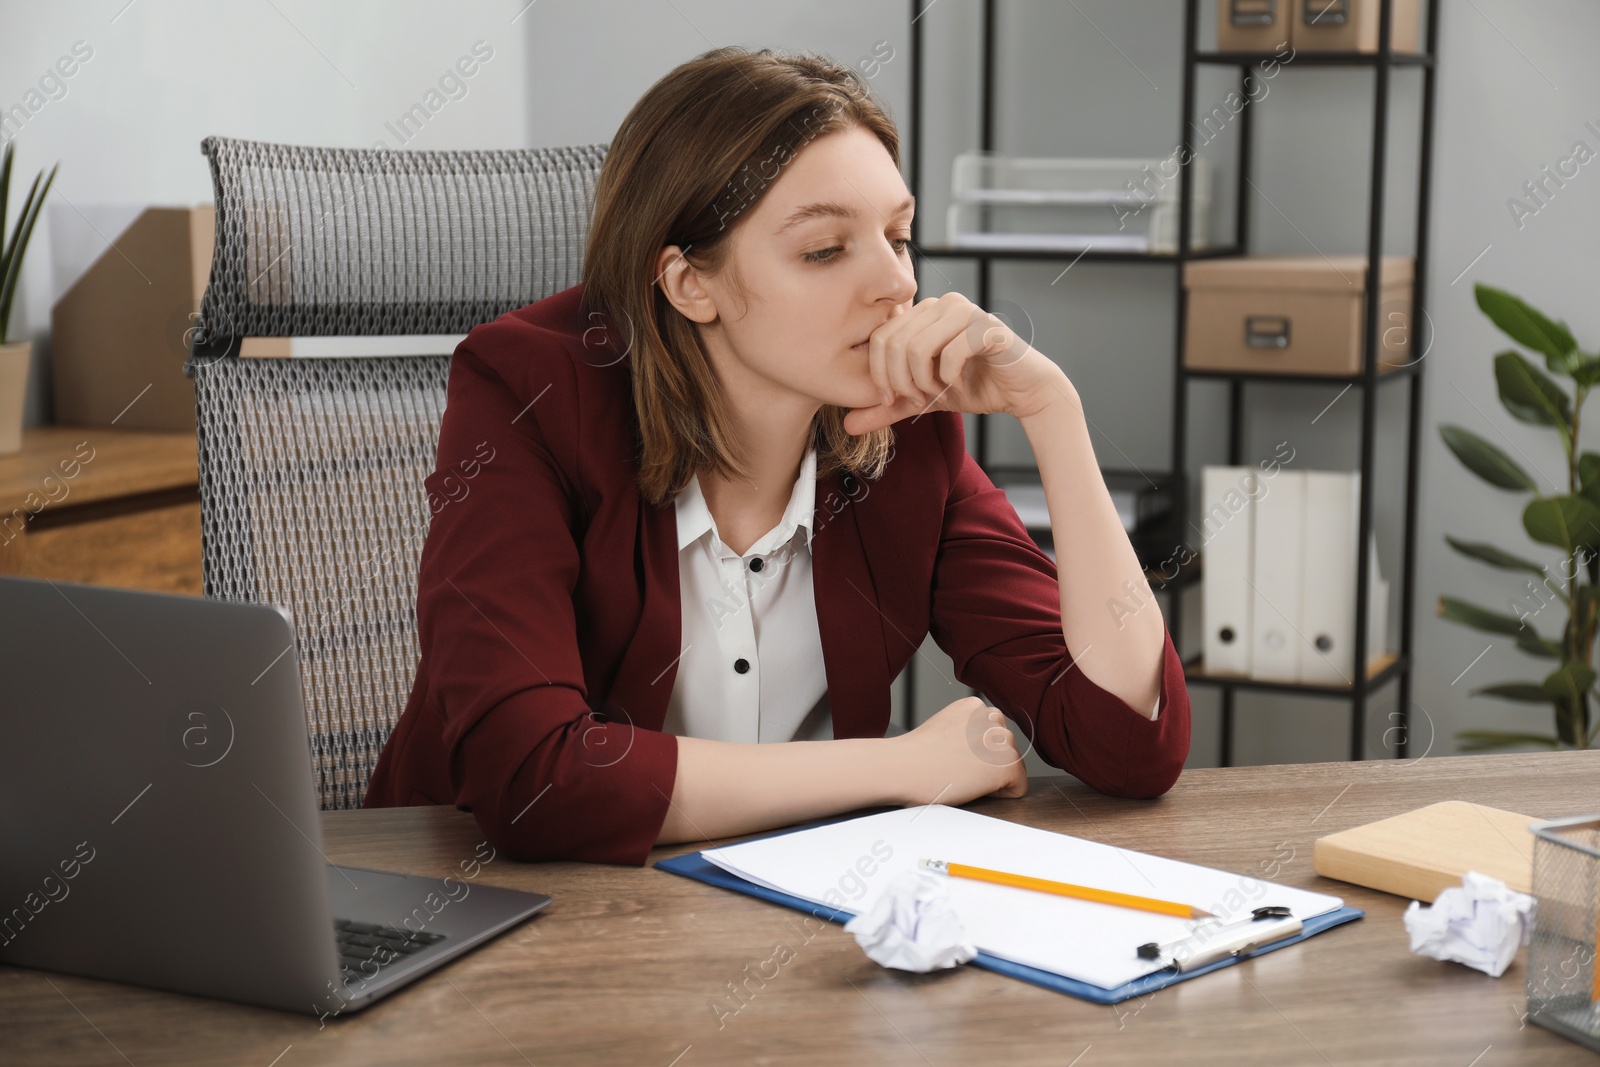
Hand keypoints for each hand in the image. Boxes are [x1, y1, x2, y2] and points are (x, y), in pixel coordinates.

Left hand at [843, 292, 1068, 434]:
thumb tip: (848, 424)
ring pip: (918, 347)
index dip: (879, 374)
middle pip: (894, 343)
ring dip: (924, 382)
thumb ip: (887, 408)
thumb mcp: (921, 399)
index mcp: (921, 314)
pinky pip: (950, 353)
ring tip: (938, 394)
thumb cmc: (972, 386)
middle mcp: (941, 304)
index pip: (879, 338)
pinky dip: (949, 379)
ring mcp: (965, 311)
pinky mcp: (987, 327)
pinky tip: (958, 388)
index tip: (892, 399)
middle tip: (917, 400)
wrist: (1021, 391)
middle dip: (900, 382)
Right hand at [889, 695, 1028, 805]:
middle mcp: (992, 717)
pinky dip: (999, 796)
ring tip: (961, 776)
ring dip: (992, 779)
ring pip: (1012, 769)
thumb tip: (981, 748)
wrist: (901, 768)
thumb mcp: (943, 728)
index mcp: (975, 705)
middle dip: (986, 765)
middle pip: (1005, 751)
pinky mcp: (1007, 765)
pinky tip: (972, 787)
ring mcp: (1002, 740)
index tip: (951, 757)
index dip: (974, 754)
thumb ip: (966, 729)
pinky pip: (1018, 788)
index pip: (992, 736)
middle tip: (954, 768)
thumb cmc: (913, 756)